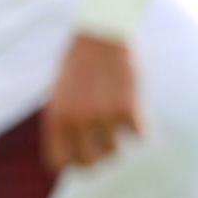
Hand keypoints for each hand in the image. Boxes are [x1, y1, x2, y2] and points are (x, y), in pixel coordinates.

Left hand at [43, 34, 140, 169]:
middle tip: (109, 145)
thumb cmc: (80, 64)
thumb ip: (65, 125)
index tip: (86, 157)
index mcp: (55, 118)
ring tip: (120, 118)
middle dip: (100, 157)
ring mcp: (102, 116)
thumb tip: (74, 160)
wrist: (101, 33)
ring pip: (116, 150)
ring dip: (120, 138)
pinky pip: (140, 134)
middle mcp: (76, 121)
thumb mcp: (61, 95)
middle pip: (90, 163)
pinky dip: (142, 124)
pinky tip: (137, 107)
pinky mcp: (127, 108)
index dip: (74, 163)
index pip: (60, 162)